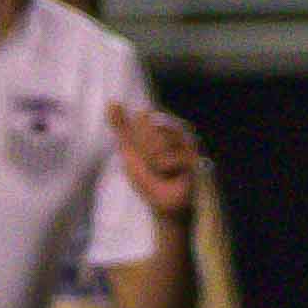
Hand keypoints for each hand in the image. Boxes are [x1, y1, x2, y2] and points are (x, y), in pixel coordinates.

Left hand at [109, 103, 200, 221]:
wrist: (163, 205)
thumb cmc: (147, 178)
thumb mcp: (129, 150)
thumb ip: (121, 126)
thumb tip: (111, 102)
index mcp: (164, 125)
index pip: (143, 117)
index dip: (137, 136)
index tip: (141, 151)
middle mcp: (179, 130)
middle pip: (151, 127)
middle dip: (144, 149)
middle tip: (152, 164)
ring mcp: (189, 143)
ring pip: (159, 141)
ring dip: (153, 160)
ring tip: (161, 171)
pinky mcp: (195, 158)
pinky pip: (167, 158)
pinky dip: (164, 170)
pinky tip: (172, 176)